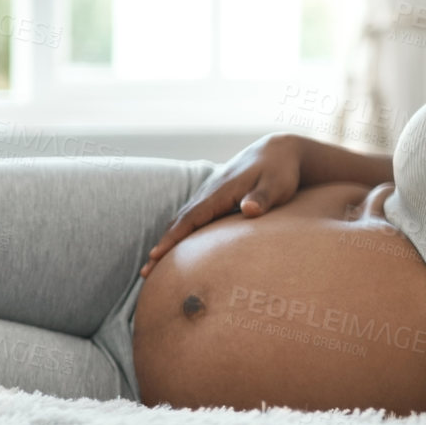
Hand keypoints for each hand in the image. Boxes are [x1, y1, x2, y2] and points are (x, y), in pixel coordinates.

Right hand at [140, 134, 304, 277]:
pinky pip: (191, 218)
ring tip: (152, 267)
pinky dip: (178, 233)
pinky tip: (175, 250)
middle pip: (179, 221)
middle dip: (162, 246)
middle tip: (145, 273)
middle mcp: (209, 192)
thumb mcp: (277, 184)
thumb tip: (249, 209)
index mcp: (221, 191)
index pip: (191, 218)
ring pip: (182, 220)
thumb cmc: (280, 171)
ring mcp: (210, 194)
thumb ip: (263, 197)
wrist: (279, 151)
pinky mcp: (214, 198)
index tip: (156, 256)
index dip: (173, 238)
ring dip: (167, 241)